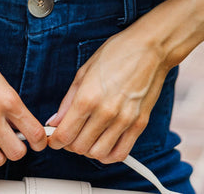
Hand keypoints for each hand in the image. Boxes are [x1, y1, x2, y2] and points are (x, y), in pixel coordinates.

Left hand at [47, 18, 170, 163]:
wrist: (149, 48)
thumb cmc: (117, 53)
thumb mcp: (84, 70)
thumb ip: (68, 100)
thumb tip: (56, 120)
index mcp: (88, 97)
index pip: (65, 134)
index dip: (55, 140)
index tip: (54, 138)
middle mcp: (105, 112)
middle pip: (79, 147)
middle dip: (70, 144)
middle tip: (70, 134)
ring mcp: (124, 120)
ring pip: (98, 154)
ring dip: (88, 150)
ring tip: (87, 137)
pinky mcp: (139, 124)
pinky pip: (121, 153)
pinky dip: (108, 155)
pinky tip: (104, 143)